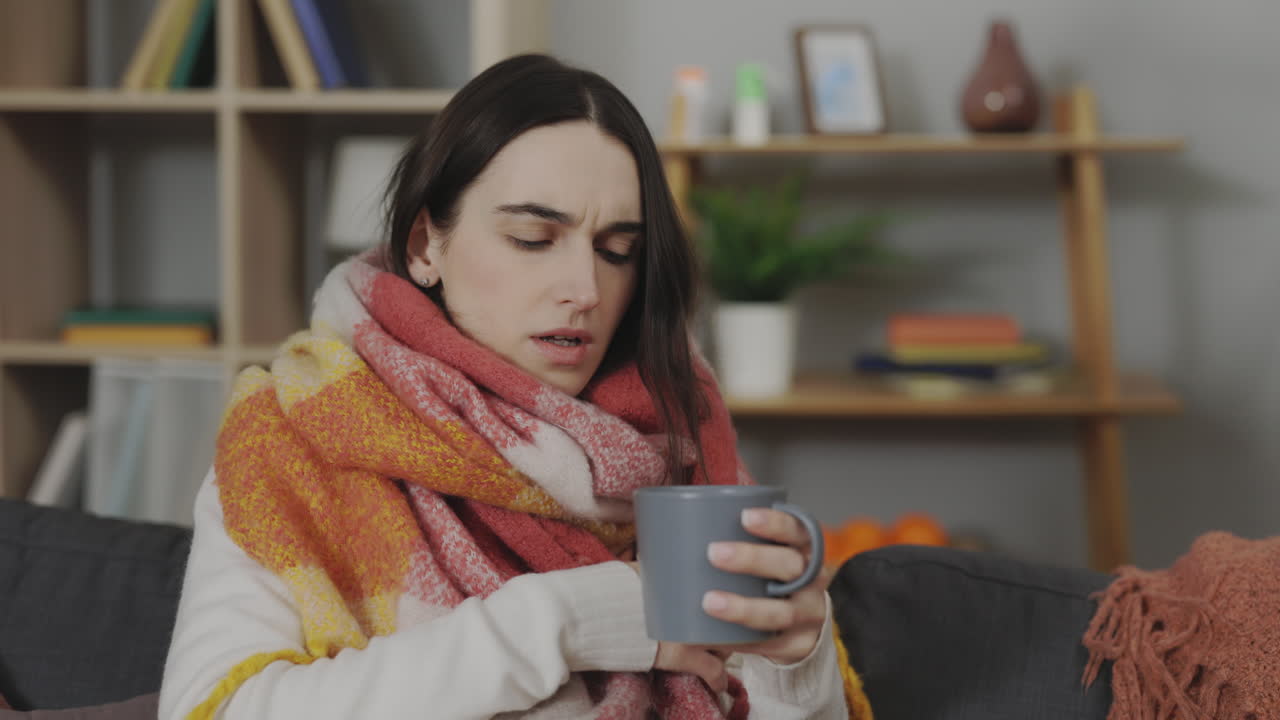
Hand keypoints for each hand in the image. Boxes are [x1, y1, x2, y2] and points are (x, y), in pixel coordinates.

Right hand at [625, 561, 727, 690]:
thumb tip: (661, 562)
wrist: (598, 611)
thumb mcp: (646, 568)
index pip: (727, 590)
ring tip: (719, 655)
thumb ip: (664, 569)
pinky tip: (719, 684)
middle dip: (729, 627)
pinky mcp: (684, 655)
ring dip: (723, 651)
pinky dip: (717, 679)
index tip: (727, 605)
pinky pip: (713, 670)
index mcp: (692, 581)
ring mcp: (693, 631)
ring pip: (726, 645)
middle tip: (723, 630)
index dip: (730, 600)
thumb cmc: (618, 587)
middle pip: (730, 618)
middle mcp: (698, 604)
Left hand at [702, 508, 830, 665]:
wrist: (801, 624)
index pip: (798, 530)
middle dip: (753, 559)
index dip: (775, 522)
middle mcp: (813, 580)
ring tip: (709, 601)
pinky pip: (771, 645)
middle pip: (791, 567)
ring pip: (782, 612)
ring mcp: (810, 614)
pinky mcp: (800, 644)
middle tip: (713, 553)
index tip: (745, 516)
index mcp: (805, 549)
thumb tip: (679, 526)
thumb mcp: (769, 554)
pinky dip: (741, 641)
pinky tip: (715, 637)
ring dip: (744, 607)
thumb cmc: (771, 578)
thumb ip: (741, 540)